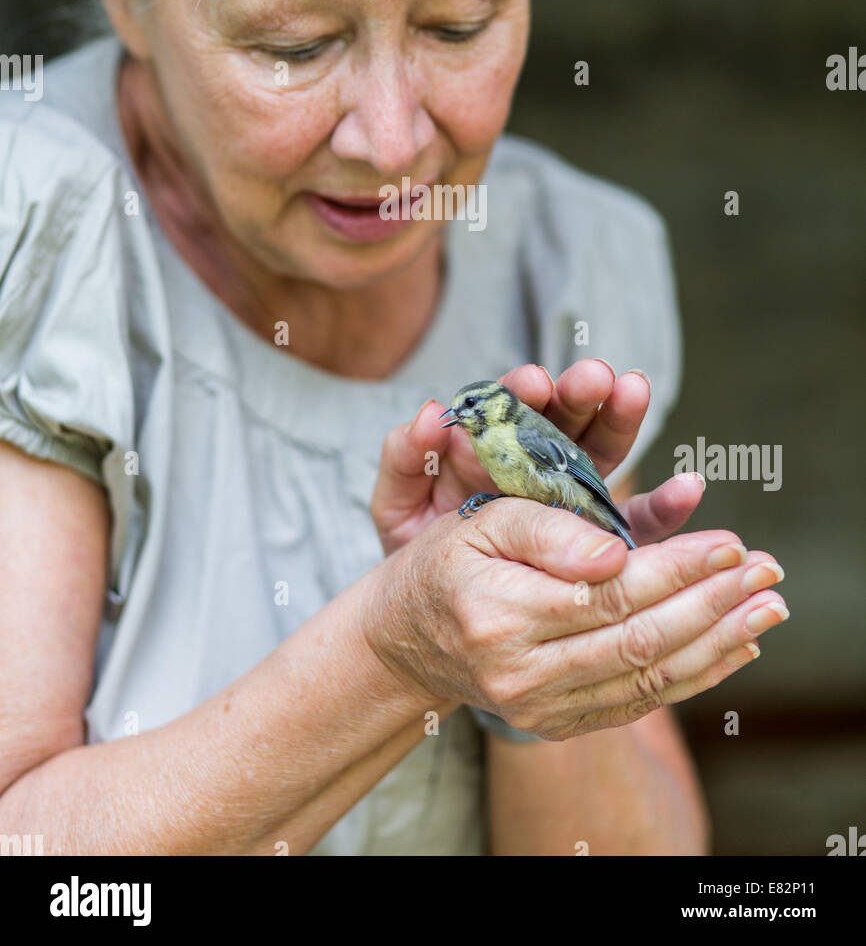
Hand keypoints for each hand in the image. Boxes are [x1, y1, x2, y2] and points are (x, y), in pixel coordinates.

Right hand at [361, 502, 787, 740]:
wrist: (406, 638)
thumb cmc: (447, 563)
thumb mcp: (480, 522)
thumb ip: (548, 529)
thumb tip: (620, 552)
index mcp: (501, 612)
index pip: (611, 592)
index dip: (677, 567)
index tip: (730, 544)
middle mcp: (521, 671)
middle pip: (639, 638)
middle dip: (713, 602)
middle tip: (768, 570)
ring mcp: (540, 706)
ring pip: (647, 677)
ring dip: (719, 641)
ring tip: (766, 607)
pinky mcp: (557, 723)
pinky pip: (638, 703)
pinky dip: (694, 676)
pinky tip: (733, 646)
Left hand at [371, 359, 693, 554]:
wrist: (435, 618)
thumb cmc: (418, 550)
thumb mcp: (399, 504)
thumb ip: (406, 458)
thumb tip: (429, 412)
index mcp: (491, 449)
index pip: (511, 409)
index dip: (522, 392)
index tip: (533, 379)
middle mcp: (537, 464)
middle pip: (566, 419)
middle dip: (580, 394)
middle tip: (595, 375)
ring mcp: (574, 500)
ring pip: (603, 455)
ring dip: (621, 422)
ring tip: (635, 394)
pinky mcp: (605, 542)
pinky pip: (639, 521)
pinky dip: (667, 506)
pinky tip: (688, 487)